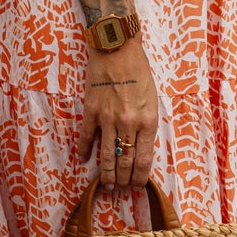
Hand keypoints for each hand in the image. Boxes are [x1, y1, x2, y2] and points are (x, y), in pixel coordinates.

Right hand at [77, 37, 159, 189]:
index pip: (143, 159)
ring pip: (106, 155)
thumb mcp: (152, 98)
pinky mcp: (91, 111)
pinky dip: (84, 150)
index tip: (137, 185)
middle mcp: (127, 123)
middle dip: (122, 179)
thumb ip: (146, 122)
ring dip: (106, 173)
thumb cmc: (139, 71)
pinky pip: (86, 137)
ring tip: (105, 184)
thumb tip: (140, 145)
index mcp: (147, 120)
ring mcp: (107, 119)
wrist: (117, 48)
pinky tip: (84, 159)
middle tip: (120, 188)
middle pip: (125, 161)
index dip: (140, 176)